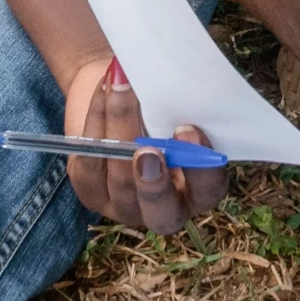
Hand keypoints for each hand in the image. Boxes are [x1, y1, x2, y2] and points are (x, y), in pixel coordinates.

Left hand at [61, 55, 230, 232]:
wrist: (120, 90)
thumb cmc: (160, 99)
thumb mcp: (177, 104)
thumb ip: (183, 108)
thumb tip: (183, 91)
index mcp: (198, 189)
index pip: (209, 190)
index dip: (202, 169)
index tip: (189, 130)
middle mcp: (165, 207)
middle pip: (162, 214)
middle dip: (154, 184)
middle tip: (148, 149)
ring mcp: (125, 205)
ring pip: (121, 181)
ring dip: (121, 127)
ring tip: (121, 87)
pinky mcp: (91, 192)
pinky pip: (91, 163)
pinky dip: (98, 120)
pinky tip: (104, 90)